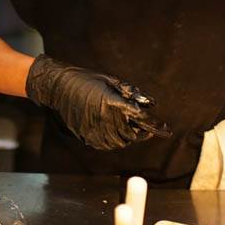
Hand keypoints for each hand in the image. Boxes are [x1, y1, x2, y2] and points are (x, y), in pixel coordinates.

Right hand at [26, 54, 171, 150]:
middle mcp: (105, 119)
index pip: (140, 118)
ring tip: (131, 128)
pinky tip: (116, 132)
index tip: (166, 130)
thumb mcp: (110, 80)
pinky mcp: (87, 137)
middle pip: (133, 133)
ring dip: (130, 136)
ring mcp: (95, 130)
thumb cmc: (86, 80)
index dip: (155, 125)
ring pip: (122, 141)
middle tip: (148, 127)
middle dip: (143, 131)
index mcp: (112, 102)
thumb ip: (131, 92)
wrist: (59, 88)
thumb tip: (150, 102)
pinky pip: (108, 144)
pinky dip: (116, 141)